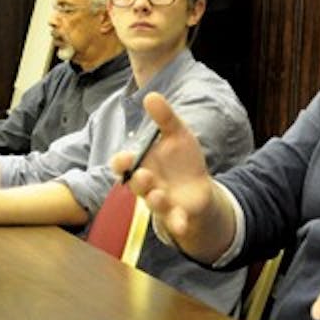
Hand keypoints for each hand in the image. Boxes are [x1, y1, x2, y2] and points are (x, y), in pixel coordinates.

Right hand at [108, 92, 231, 261]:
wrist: (198, 186)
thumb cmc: (182, 160)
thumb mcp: (177, 134)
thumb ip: (164, 117)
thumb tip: (151, 94)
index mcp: (142, 164)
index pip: (123, 164)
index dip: (121, 162)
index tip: (126, 157)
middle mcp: (147, 184)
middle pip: (136, 184)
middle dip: (138, 180)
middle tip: (143, 174)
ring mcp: (160, 201)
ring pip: (152, 203)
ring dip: (154, 199)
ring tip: (159, 193)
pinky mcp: (176, 215)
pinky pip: (174, 221)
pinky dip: (177, 224)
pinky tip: (182, 225)